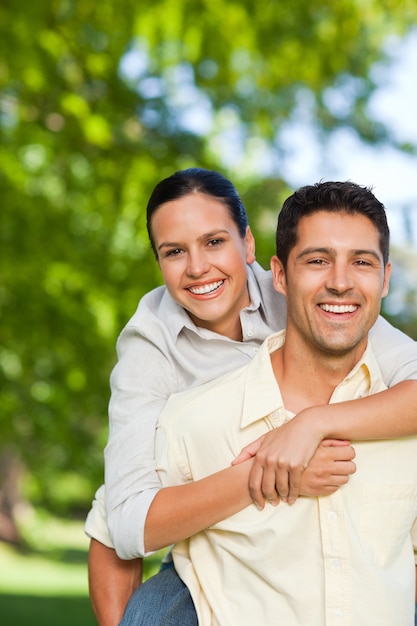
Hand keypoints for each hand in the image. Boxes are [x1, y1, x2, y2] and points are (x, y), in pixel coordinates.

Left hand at [232, 412, 348, 507]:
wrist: (306, 426)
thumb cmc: (285, 433)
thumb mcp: (264, 438)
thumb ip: (248, 450)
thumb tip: (233, 463)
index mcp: (260, 455)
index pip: (253, 482)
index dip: (255, 497)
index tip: (259, 504)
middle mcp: (270, 460)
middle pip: (266, 488)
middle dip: (269, 499)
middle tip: (273, 503)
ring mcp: (283, 463)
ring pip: (281, 489)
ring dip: (282, 497)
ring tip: (284, 499)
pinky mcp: (297, 466)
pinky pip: (294, 486)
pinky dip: (293, 495)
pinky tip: (293, 498)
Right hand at [299, 439, 355, 496]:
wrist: (278, 469)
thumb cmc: (295, 451)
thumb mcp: (312, 442)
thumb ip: (331, 442)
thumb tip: (348, 442)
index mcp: (325, 453)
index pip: (350, 453)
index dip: (349, 452)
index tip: (344, 453)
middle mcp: (326, 467)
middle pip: (351, 467)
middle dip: (348, 465)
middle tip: (342, 463)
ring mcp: (323, 480)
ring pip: (345, 479)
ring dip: (341, 475)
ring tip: (333, 471)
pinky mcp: (318, 490)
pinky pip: (335, 488)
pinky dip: (332, 484)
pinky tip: (325, 478)